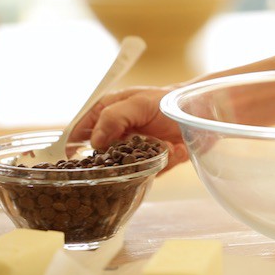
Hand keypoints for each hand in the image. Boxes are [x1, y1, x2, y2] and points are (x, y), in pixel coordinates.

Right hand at [69, 86, 189, 172]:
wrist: (200, 110)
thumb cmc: (167, 101)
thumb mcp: (138, 104)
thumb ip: (113, 118)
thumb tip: (94, 142)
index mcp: (106, 113)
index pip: (79, 133)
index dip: (74, 149)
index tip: (79, 163)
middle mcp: (117, 133)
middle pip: (101, 158)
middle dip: (121, 160)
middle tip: (143, 149)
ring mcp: (133, 149)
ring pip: (126, 169)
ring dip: (149, 160)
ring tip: (169, 144)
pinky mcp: (151, 162)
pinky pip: (149, 172)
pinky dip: (165, 163)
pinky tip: (178, 148)